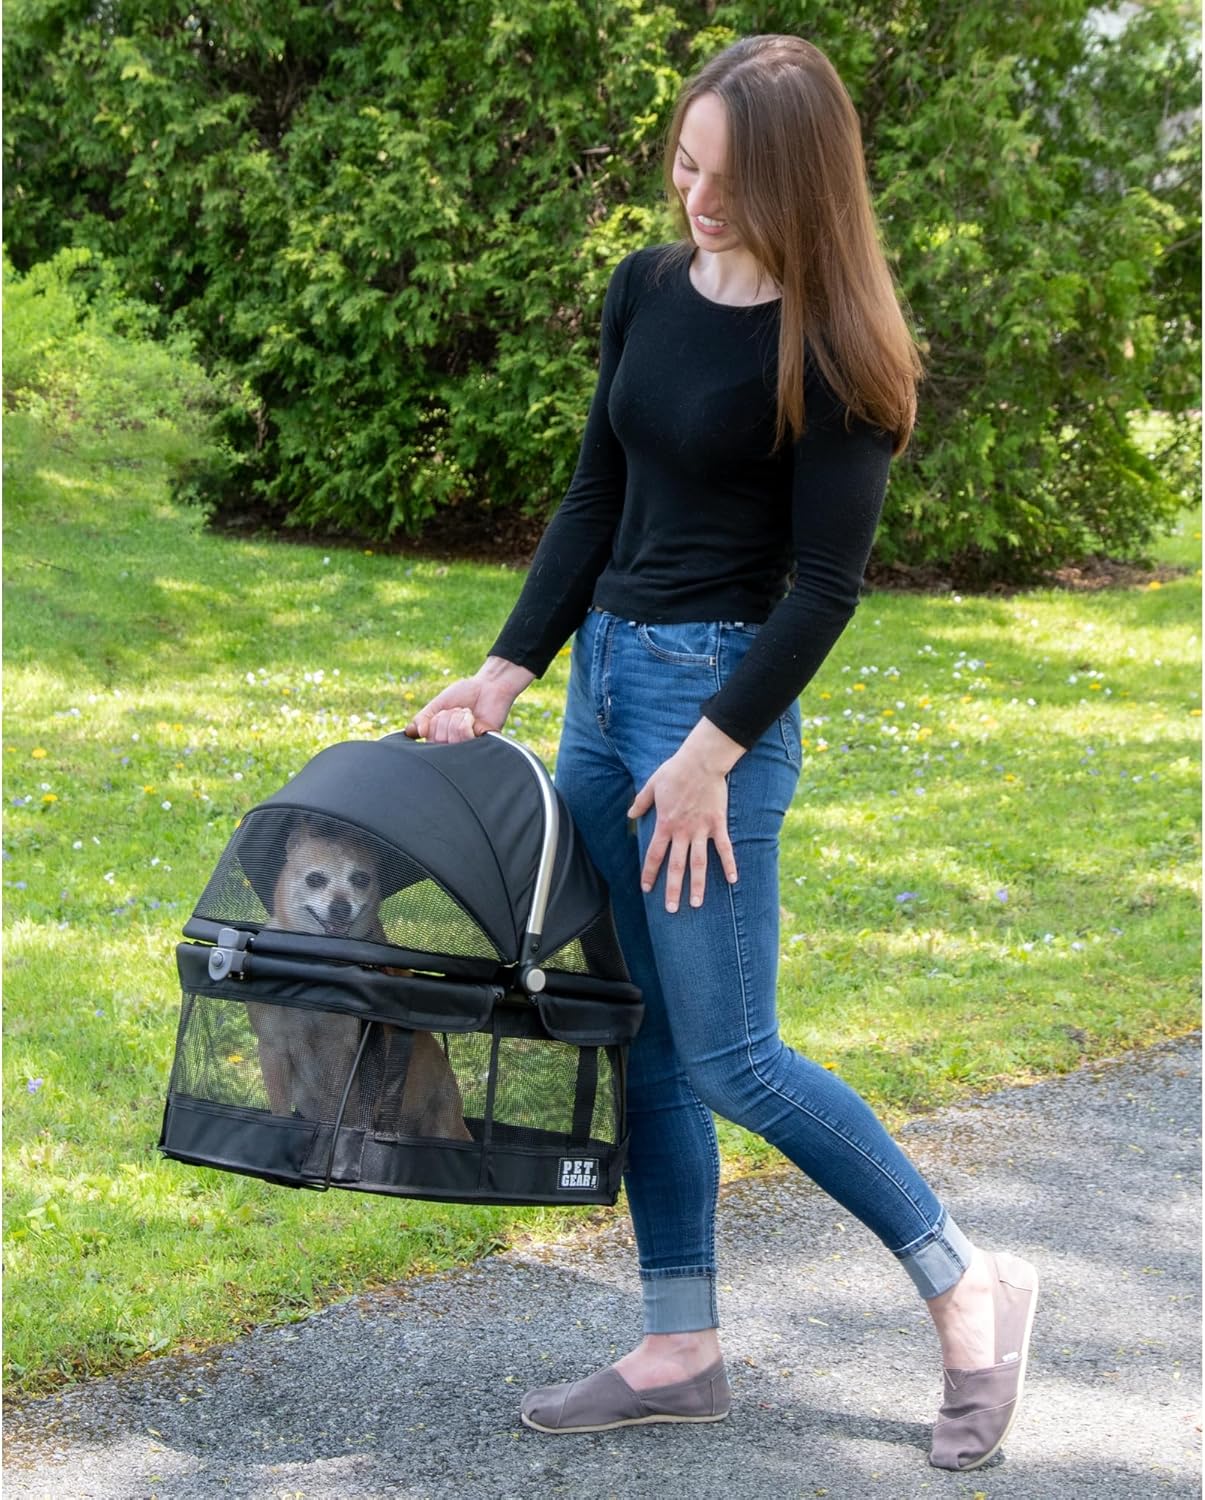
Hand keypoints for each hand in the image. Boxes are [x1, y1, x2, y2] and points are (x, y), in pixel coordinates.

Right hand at [405, 656, 534, 742]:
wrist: (488, 686)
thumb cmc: (463, 695)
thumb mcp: (436, 705)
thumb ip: (421, 719)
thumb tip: (415, 733)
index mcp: (440, 738)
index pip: (426, 740)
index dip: (430, 724)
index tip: (440, 713)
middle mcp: (453, 746)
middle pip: (437, 740)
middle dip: (444, 718)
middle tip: (456, 711)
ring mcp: (467, 747)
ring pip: (451, 740)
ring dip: (456, 719)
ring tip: (466, 713)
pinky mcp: (482, 746)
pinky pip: (465, 739)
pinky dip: (466, 722)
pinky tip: (473, 718)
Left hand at [627, 719, 745, 911]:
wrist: (701, 762)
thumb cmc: (675, 771)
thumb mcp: (652, 785)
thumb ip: (641, 802)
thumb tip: (630, 814)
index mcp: (665, 824)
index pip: (655, 855)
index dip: (650, 873)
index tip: (647, 888)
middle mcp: (683, 831)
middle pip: (676, 866)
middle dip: (673, 889)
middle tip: (672, 909)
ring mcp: (702, 830)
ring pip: (699, 863)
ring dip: (698, 885)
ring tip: (697, 904)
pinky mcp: (718, 824)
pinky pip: (725, 848)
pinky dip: (729, 864)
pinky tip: (732, 881)